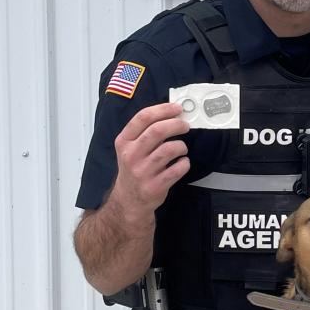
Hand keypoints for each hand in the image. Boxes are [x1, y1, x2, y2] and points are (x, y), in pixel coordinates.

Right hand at [109, 102, 189, 224]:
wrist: (129, 200)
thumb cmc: (134, 168)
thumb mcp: (130, 149)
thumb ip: (146, 132)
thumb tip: (173, 114)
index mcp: (123, 142)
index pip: (143, 118)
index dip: (163, 109)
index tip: (177, 108)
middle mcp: (131, 155)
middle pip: (157, 131)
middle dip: (176, 124)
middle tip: (186, 125)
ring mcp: (142, 172)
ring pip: (169, 149)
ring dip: (181, 146)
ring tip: (181, 148)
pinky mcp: (155, 186)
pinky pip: (177, 169)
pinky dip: (184, 163)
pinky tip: (182, 163)